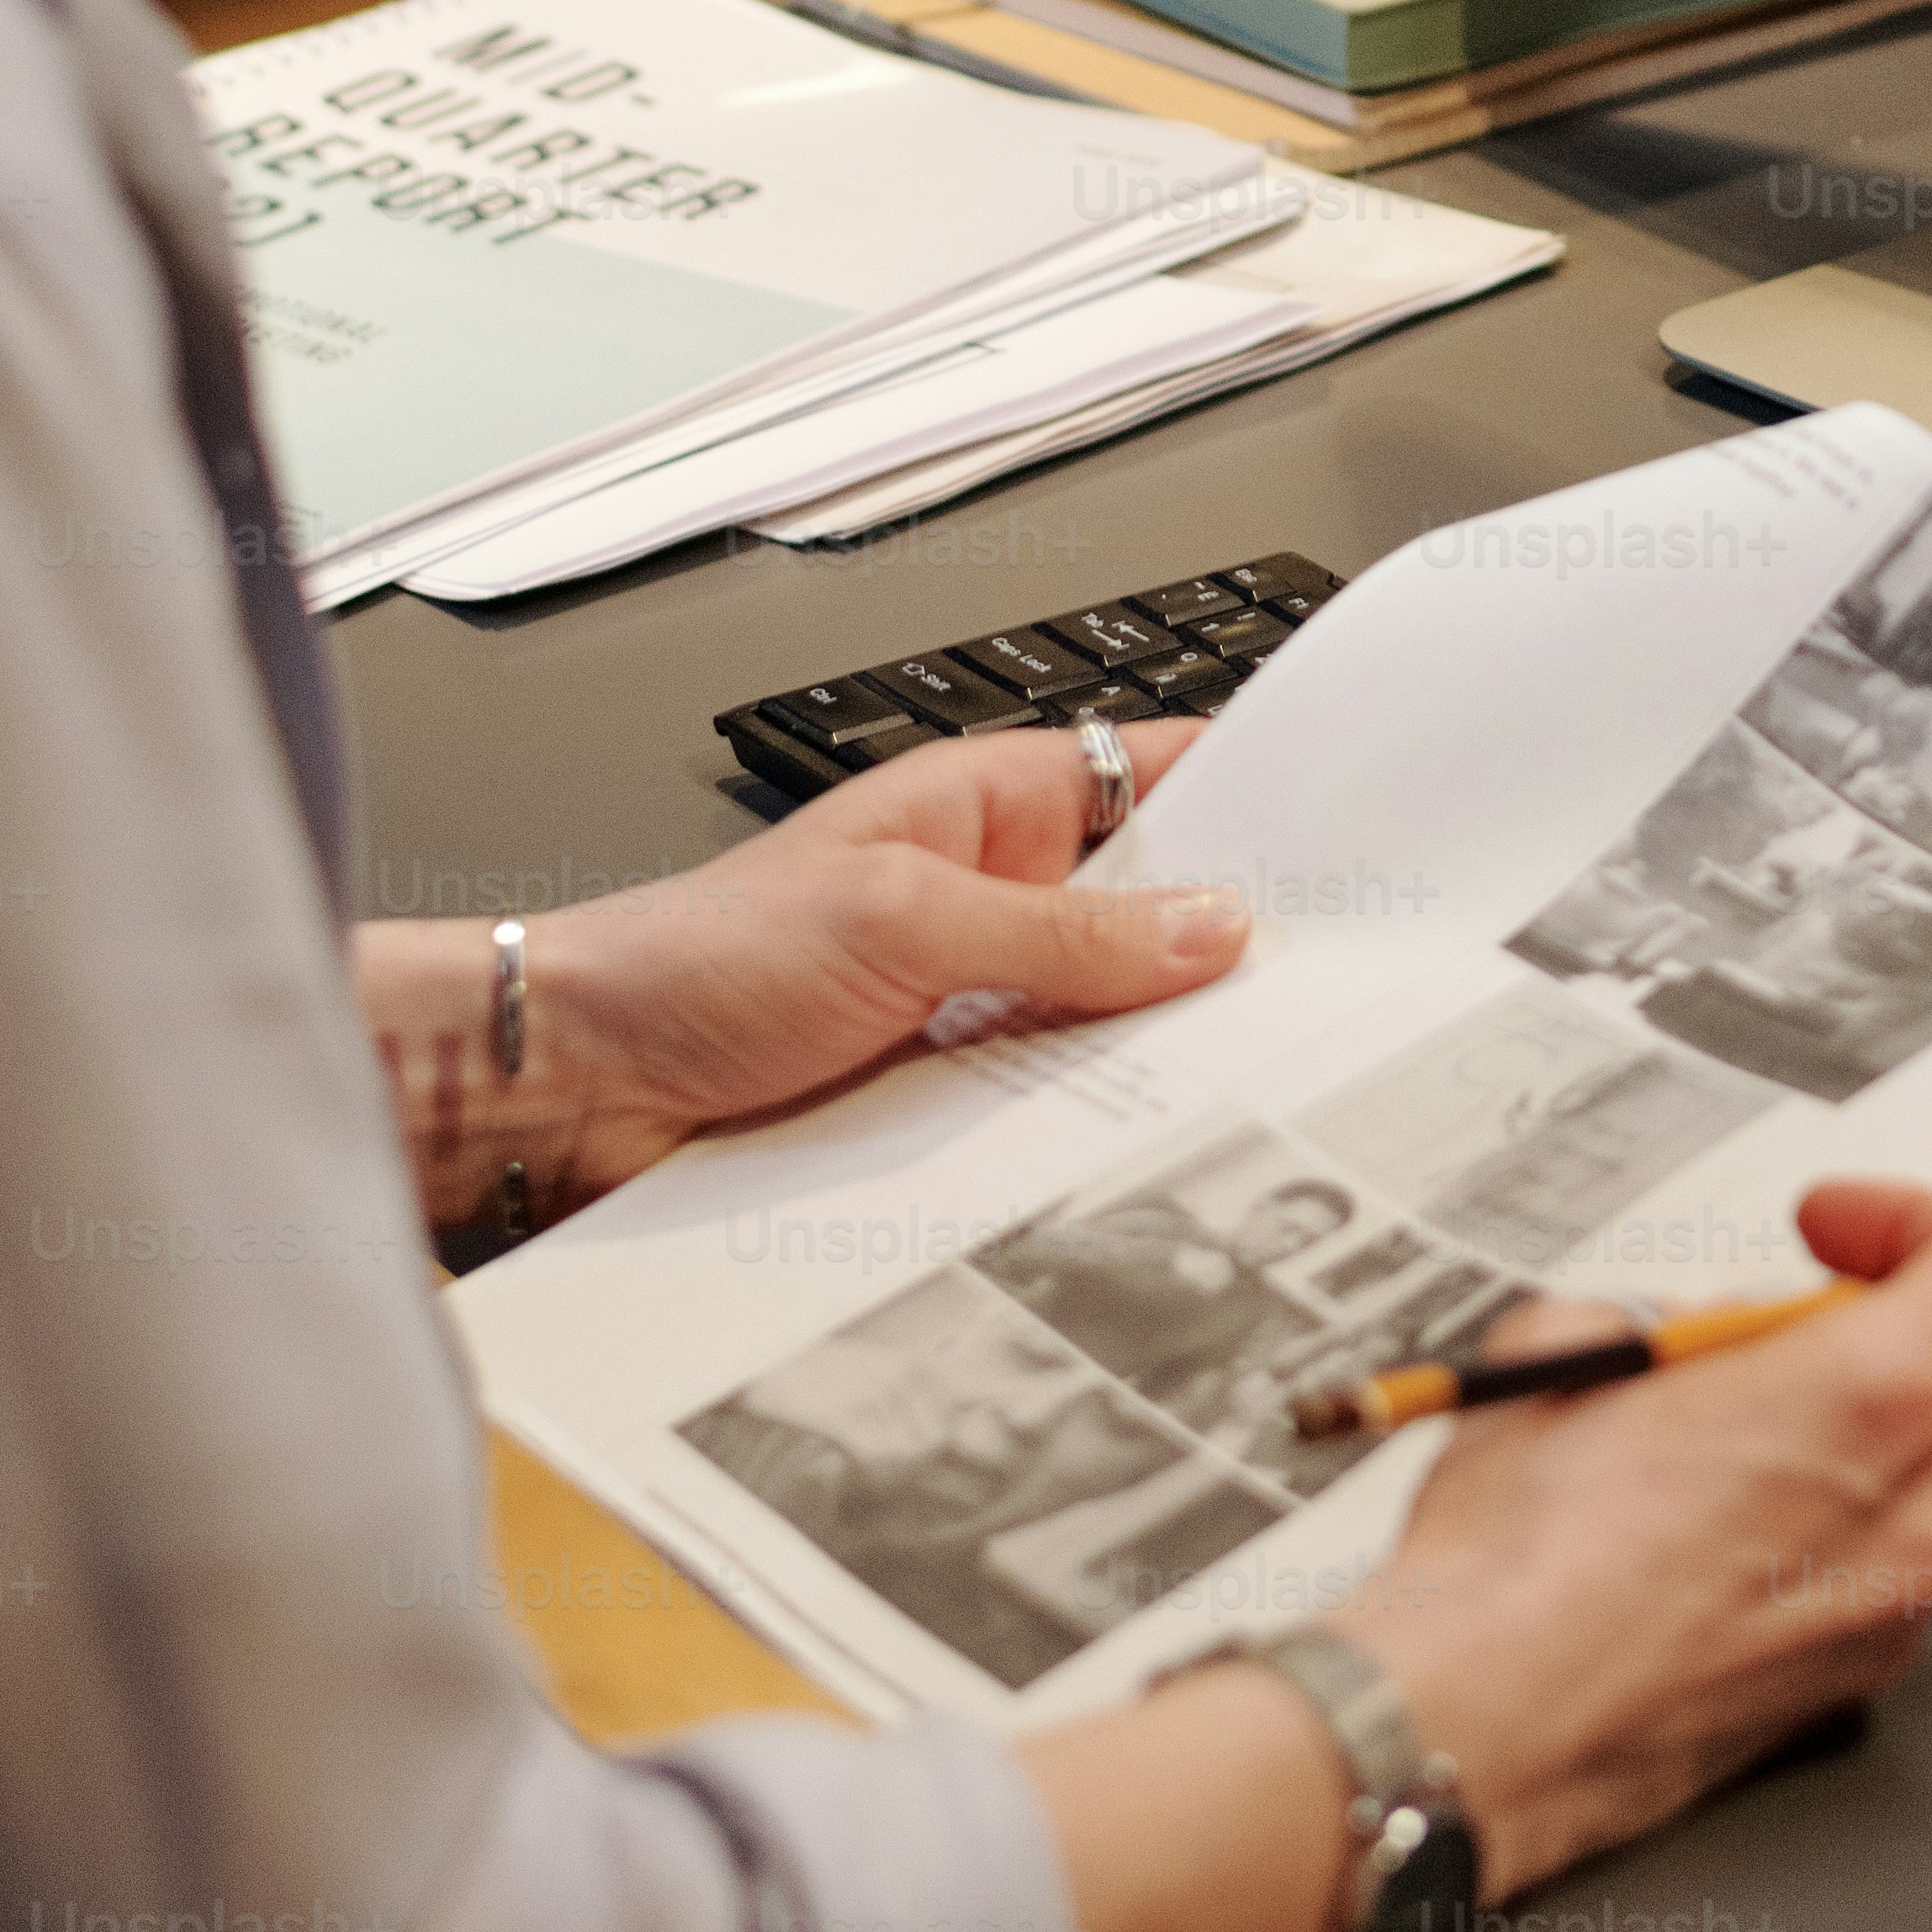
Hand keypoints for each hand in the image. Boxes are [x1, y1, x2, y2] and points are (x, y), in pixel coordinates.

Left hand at [372, 725, 1252, 1223]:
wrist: (571, 1093)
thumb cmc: (692, 963)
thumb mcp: (900, 920)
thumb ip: (1065, 928)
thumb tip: (1215, 927)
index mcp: (990, 806)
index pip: (1163, 775)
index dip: (1262, 796)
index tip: (1360, 836)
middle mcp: (994, 900)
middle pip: (1158, 915)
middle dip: (1231, 951)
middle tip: (1332, 987)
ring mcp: (975, 1005)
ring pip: (1115, 1022)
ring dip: (1160, 1056)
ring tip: (1251, 1080)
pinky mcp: (949, 1104)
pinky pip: (1054, 1110)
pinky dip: (1092, 1133)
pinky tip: (1143, 1156)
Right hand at [1333, 1180, 1931, 1899]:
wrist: (1470, 1728)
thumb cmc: (1519, 1565)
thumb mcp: (1578, 1349)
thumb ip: (1673, 1322)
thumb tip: (1672, 1343)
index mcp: (1874, 1400)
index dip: (1917, 1220)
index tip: (1838, 1230)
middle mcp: (1919, 1515)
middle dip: (1857, 1341)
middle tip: (1743, 1347)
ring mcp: (1896, 1612)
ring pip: (1915, 1479)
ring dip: (1834, 1442)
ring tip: (1700, 1445)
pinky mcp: (1854, 1683)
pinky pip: (1873, 1568)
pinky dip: (1815, 1534)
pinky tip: (1699, 1537)